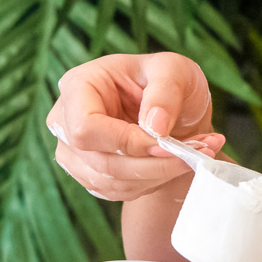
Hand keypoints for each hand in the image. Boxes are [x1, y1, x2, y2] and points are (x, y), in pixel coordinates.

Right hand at [48, 52, 223, 201]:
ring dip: (159, 175)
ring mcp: (74, 152)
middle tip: (196, 153)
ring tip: (194, 155)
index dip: (126, 142)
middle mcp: (66, 121)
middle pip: (100, 161)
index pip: (86, 127)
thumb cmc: (168, 80)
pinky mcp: (90, 174)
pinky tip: (175, 164)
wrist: (174, 106)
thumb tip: (155, 128)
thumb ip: (165, 92)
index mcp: (78, 85)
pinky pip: (119, 191)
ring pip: (111, 182)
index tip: (166, 143)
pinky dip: (154, 183)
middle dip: (153, 164)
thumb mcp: (174, 70)